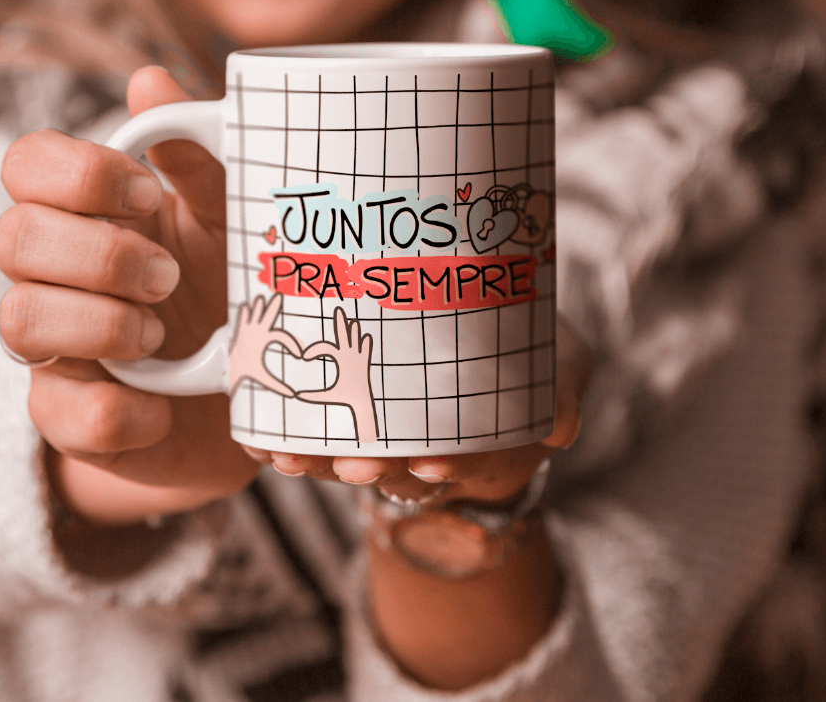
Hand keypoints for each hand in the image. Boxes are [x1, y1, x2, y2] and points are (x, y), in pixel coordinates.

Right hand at [0, 66, 257, 525]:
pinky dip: (120, 410)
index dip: (77, 171)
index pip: (29, 165)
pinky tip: (165, 406)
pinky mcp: (72, 419)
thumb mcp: (229, 219)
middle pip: (12, 238)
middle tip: (169, 276)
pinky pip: (59, 415)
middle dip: (98, 253)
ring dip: (101, 323)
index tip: (150, 195)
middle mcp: (58, 277)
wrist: (252, 392)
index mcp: (92, 214)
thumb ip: (199, 157)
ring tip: (162, 332)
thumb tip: (151, 79)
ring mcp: (59, 349)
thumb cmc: (232, 288)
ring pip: (19, 322)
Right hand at [229, 293, 301, 397]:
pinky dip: (242, 315)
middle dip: (274, 308)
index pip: (281, 337)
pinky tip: (246, 306)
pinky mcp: (229, 334)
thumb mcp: (260, 379)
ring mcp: (242, 332)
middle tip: (281, 295)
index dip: (293, 343)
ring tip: (263, 297)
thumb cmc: (236, 375)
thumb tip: (292, 394)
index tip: (302, 354)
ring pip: (252, 316)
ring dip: (257, 308)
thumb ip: (276, 385)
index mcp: (262, 342)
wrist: (210, 375)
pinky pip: (237, 322)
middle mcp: (254, 334)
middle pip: (267, 318)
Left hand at [241, 315, 593, 691]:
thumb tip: (564, 428)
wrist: (490, 357)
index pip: (467, 462)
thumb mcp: (560, 367)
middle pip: (400, 469)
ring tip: (292, 455)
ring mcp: (395, 441)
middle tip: (353, 462)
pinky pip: (322, 439)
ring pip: (355, 460)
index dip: (450, 467)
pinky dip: (291, 443)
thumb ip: (564, 390)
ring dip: (321, 462)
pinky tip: (261, 441)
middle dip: (374, 468)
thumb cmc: (527, 357)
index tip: (431, 463)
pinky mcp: (356, 420)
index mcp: (486, 442)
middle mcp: (436, 451)